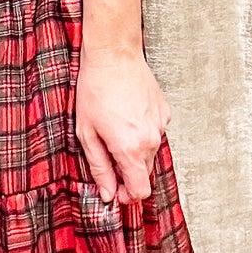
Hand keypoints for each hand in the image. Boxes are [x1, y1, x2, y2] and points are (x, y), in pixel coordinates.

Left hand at [74, 43, 169, 205]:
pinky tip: (127, 115)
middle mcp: (151, 140)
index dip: (128, 196)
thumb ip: (100, 167)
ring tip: (115, 128)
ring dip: (134, 150)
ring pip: (150, 152)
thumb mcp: (87, 133)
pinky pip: (155, 132)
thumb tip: (107, 193)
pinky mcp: (165, 112)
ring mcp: (160, 126)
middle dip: (128, 172)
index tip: (117, 192)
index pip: (140, 191)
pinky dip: (142, 131)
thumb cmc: (96, 90)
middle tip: (108, 156)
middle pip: (145, 173)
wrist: (114, 56)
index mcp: (130, 149)